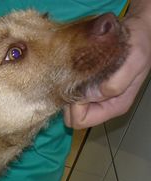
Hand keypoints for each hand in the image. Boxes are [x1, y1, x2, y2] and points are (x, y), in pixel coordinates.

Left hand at [64, 8, 150, 128]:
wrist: (138, 32)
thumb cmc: (138, 45)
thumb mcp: (133, 62)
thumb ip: (116, 83)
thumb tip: (93, 95)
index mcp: (114, 106)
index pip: (81, 121)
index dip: (76, 107)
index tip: (80, 88)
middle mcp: (103, 105)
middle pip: (72, 117)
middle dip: (70, 101)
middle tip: (77, 80)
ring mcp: (95, 98)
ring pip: (69, 107)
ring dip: (69, 92)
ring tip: (79, 73)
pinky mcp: (88, 88)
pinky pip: (70, 94)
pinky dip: (69, 85)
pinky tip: (78, 71)